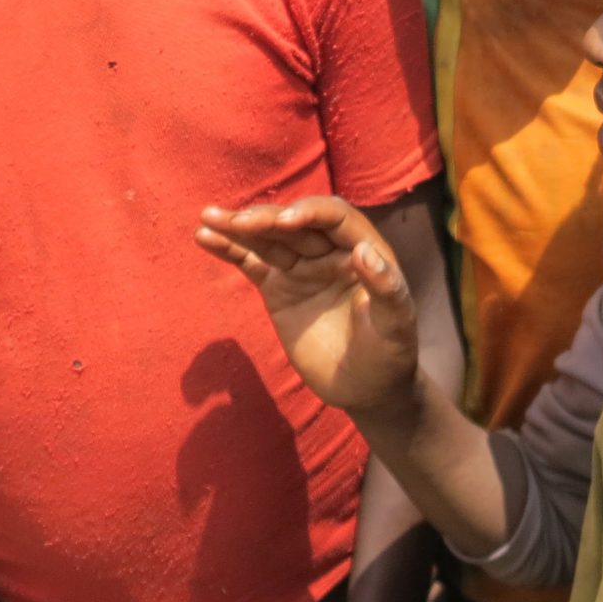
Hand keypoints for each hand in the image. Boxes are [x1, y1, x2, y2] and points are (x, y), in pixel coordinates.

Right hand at [196, 197, 423, 417]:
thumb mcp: (397, 326)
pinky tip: (205, 237)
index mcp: (365, 250)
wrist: (366, 389)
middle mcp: (331, 252)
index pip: (335, 217)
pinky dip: (229, 250)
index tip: (286, 221)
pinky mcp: (278, 289)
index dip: (311, 212)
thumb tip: (365, 251)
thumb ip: (387, 289)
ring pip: (268, 239)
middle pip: (294, 223)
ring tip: (207, 217)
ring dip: (238, 227)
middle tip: (237, 220)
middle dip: (266, 219)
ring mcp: (302, 269)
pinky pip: (251, 263)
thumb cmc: (390, 355)